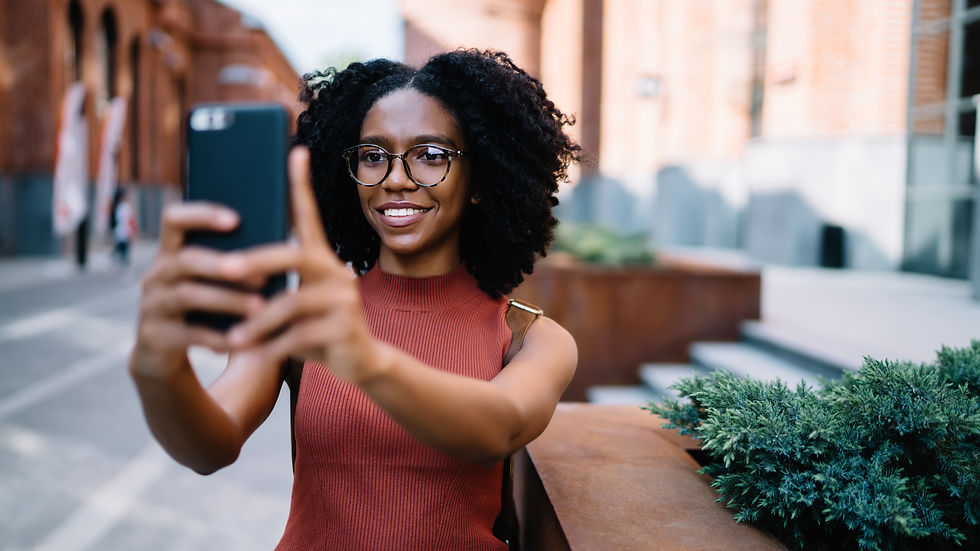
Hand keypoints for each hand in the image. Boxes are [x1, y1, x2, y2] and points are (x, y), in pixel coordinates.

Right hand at [132, 202, 265, 377]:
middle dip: (224, 265)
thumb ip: (231, 264)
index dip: (202, 215)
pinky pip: (189, 333)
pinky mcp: (154, 336)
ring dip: (229, 300)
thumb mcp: (208, 283)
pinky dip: (219, 336)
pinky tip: (245, 339)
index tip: (236, 219)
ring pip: (188, 296)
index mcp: (171, 253)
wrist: (164, 354)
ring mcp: (152, 305)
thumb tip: (280, 250)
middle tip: (262, 276)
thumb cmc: (200, 309)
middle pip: (186, 260)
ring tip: (261, 308)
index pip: (174, 219)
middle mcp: (157, 274)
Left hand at [224, 147, 382, 382]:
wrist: (361, 362)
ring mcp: (344, 300)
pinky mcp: (345, 328)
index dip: (302, 185)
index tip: (295, 152)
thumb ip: (276, 285)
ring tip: (233, 339)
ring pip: (291, 303)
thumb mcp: (296, 302)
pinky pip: (299, 336)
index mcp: (322, 260)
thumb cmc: (318, 328)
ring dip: (257, 322)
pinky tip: (253, 357)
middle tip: (225, 269)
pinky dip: (271, 347)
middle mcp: (337, 272)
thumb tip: (227, 269)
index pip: (310, 217)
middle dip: (257, 262)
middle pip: (294, 256)